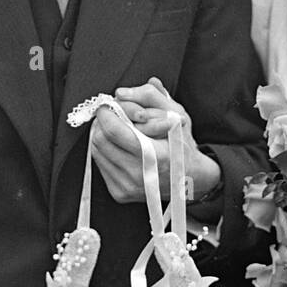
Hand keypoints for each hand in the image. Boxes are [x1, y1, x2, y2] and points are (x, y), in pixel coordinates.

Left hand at [90, 77, 220, 203]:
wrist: (190, 179)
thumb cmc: (183, 145)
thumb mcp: (177, 115)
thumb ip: (152, 97)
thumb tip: (121, 93)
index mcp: (157, 156)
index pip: (114, 131)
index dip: (107, 113)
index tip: (110, 104)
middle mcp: (140, 175)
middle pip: (100, 140)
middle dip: (102, 123)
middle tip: (112, 115)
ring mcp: (127, 187)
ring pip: (96, 152)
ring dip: (102, 136)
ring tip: (116, 129)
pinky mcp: (119, 193)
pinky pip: (100, 165)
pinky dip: (105, 151)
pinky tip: (118, 146)